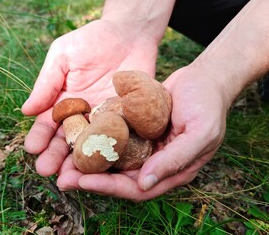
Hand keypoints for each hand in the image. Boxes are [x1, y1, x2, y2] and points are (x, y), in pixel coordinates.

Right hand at [22, 19, 157, 176]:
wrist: (130, 34)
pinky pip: (118, 138)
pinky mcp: (127, 120)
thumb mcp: (63, 57)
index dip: (40, 136)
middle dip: (56, 156)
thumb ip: (47, 83)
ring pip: (91, 146)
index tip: (32, 148)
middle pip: (68, 140)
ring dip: (80, 162)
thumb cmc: (93, 40)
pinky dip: (111, 152)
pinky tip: (103, 166)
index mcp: (64, 102)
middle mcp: (83, 116)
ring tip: (69, 177)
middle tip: (48, 171)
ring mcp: (105, 120)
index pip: (49, 124)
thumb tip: (26, 111)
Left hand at [57, 66, 228, 200]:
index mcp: (170, 171)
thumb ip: (175, 160)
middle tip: (62, 177)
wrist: (203, 79)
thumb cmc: (207, 105)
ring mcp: (144, 146)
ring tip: (62, 161)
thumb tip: (144, 184)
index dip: (110, 188)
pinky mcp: (136, 130)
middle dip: (91, 179)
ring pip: (112, 160)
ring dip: (89, 162)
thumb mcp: (199, 133)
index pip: (136, 188)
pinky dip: (97, 141)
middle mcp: (153, 162)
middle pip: (119, 178)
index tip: (83, 182)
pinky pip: (113, 139)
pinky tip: (78, 137)